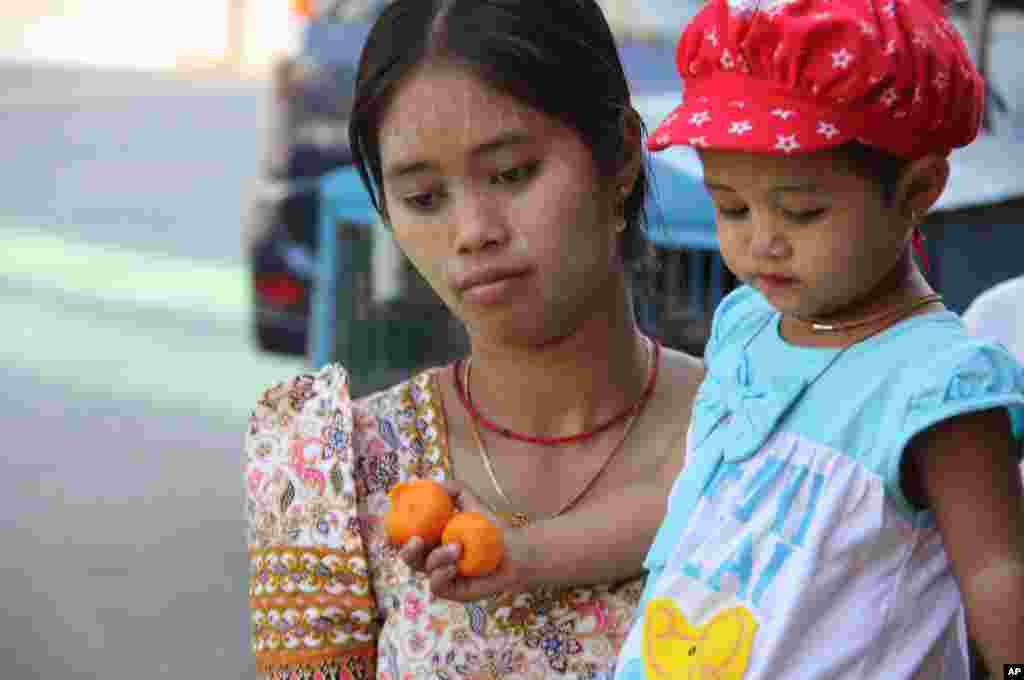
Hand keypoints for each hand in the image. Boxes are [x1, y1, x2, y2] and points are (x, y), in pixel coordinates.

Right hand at [398, 480, 529, 600]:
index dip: (394, 535)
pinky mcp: (452, 591)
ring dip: (436, 557)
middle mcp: (433, 557)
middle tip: (417, 540)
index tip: (391, 526)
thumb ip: (455, 489)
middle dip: (406, 550)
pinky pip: (436, 585)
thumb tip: (434, 484)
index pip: (406, 538)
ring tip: (457, 548)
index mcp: (432, 538)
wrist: (515, 550)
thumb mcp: (473, 502)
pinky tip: (454, 567)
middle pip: (408, 557)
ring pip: (423, 569)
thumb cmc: (492, 527)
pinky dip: (441, 574)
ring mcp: (442, 575)